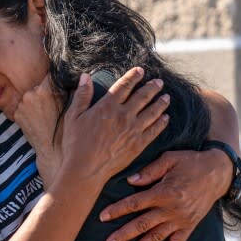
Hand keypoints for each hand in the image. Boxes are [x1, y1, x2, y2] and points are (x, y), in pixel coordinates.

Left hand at [13, 75, 62, 185]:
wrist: (52, 150)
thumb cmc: (65, 129)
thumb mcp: (72, 106)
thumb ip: (73, 88)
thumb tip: (80, 76)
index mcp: (45, 89)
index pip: (50, 74)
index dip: (56, 78)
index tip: (59, 81)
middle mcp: (30, 94)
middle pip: (39, 85)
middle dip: (45, 91)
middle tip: (52, 102)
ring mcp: (21, 105)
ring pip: (30, 96)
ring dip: (36, 101)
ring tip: (45, 112)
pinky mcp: (16, 114)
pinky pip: (24, 107)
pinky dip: (29, 110)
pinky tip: (38, 118)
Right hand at [58, 68, 169, 185]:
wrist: (85, 169)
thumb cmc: (76, 143)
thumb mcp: (73, 116)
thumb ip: (82, 96)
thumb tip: (85, 77)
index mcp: (107, 106)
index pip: (124, 86)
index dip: (133, 76)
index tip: (140, 71)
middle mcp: (123, 115)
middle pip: (142, 96)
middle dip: (152, 87)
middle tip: (160, 83)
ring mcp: (133, 130)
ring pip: (152, 112)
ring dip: (160, 103)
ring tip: (166, 97)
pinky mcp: (138, 144)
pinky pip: (154, 130)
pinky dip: (161, 123)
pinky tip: (166, 118)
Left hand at [98, 148, 234, 240]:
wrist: (219, 173)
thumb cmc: (191, 162)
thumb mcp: (170, 159)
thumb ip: (150, 170)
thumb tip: (130, 181)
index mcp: (164, 192)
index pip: (135, 203)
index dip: (118, 210)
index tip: (102, 216)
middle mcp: (172, 209)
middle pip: (143, 224)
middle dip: (124, 235)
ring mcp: (181, 219)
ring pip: (157, 236)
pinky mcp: (190, 225)